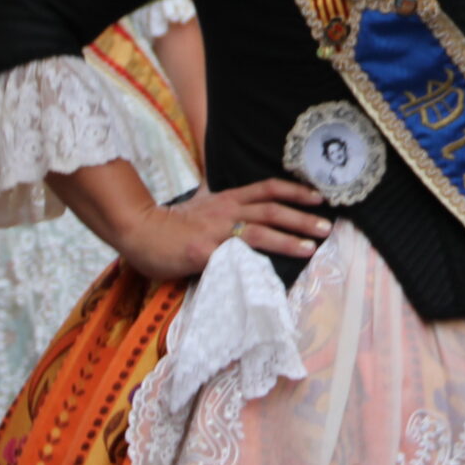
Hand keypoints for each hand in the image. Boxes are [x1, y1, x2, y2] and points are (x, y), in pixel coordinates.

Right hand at [115, 180, 331, 281]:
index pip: (268, 188)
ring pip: (258, 232)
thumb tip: (246, 206)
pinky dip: (253, 265)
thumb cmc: (171, 223)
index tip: (319, 197)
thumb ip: (225, 206)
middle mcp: (225, 210)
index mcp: (227, 199)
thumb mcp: (202, 205)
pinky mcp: (202, 252)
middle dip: (301, 217)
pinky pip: (232, 258)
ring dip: (287, 239)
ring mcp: (214, 231)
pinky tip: (270, 275)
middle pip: (271, 210)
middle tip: (326, 226)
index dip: (295, 191)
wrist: (138, 230)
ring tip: (311, 247)